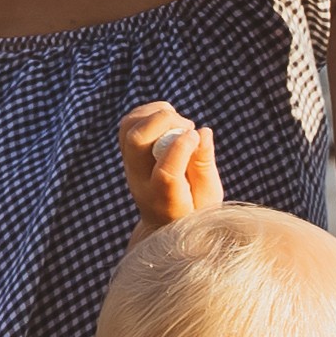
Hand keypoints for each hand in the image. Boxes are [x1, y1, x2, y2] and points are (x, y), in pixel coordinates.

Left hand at [118, 103, 222, 227]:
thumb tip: (204, 132)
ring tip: (178, 121)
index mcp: (164, 201)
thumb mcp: (208, 196)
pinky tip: (169, 120)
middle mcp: (139, 181)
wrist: (163, 224)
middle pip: (137, 140)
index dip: (181, 147)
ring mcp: (129, 167)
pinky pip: (128, 124)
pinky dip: (148, 113)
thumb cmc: (193, 210)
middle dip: (164, 122)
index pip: (165, 172)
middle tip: (189, 127)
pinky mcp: (127, 155)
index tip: (196, 135)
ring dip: (154, 114)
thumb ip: (204, 166)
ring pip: (128, 127)